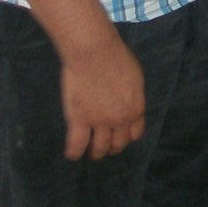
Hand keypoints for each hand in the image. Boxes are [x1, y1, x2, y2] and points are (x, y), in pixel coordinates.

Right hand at [60, 33, 145, 160]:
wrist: (94, 51)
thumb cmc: (115, 56)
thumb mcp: (135, 76)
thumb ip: (133, 94)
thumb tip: (129, 100)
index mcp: (136, 108)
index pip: (135, 133)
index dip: (127, 138)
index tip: (121, 138)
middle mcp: (120, 120)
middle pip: (118, 143)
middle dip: (112, 148)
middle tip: (105, 149)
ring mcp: (99, 122)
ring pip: (99, 148)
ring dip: (95, 153)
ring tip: (90, 154)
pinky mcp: (79, 119)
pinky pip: (77, 144)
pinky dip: (74, 152)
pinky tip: (72, 154)